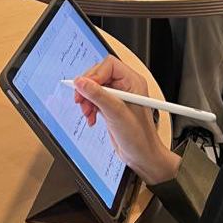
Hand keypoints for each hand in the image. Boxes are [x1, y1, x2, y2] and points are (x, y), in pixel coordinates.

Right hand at [73, 57, 179, 184]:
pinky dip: (90, 108)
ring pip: (94, 88)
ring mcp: (118, 96)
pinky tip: (91, 118)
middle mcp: (126, 86)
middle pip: (99, 75)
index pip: (109, 66)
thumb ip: (98, 96)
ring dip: (87, 100)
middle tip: (80, 101)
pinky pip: (94, 99)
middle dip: (88, 89)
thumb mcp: (116, 113)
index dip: (95, 75)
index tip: (85, 88)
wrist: (142, 156)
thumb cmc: (139, 137)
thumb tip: (81, 82)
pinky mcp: (111, 106)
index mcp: (133, 81)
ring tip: (87, 113)